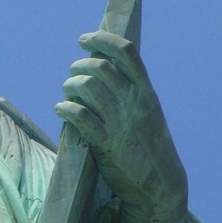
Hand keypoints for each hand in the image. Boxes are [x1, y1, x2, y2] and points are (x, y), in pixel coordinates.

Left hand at [55, 31, 187, 222]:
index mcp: (146, 91)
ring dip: (70, 86)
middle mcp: (134, 102)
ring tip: (68, 93)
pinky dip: (65, 108)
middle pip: (100, 66)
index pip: (126, 52)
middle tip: (74, 74)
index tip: (84, 38)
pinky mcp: (104, 142)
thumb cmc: (147, 144)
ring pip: (87, 87)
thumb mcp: (146, 111)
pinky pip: (79, 116)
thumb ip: (129, 90)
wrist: (160, 184)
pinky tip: (61, 109)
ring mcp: (119, 121)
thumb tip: (99, 65)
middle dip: (79, 65)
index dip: (102, 39)